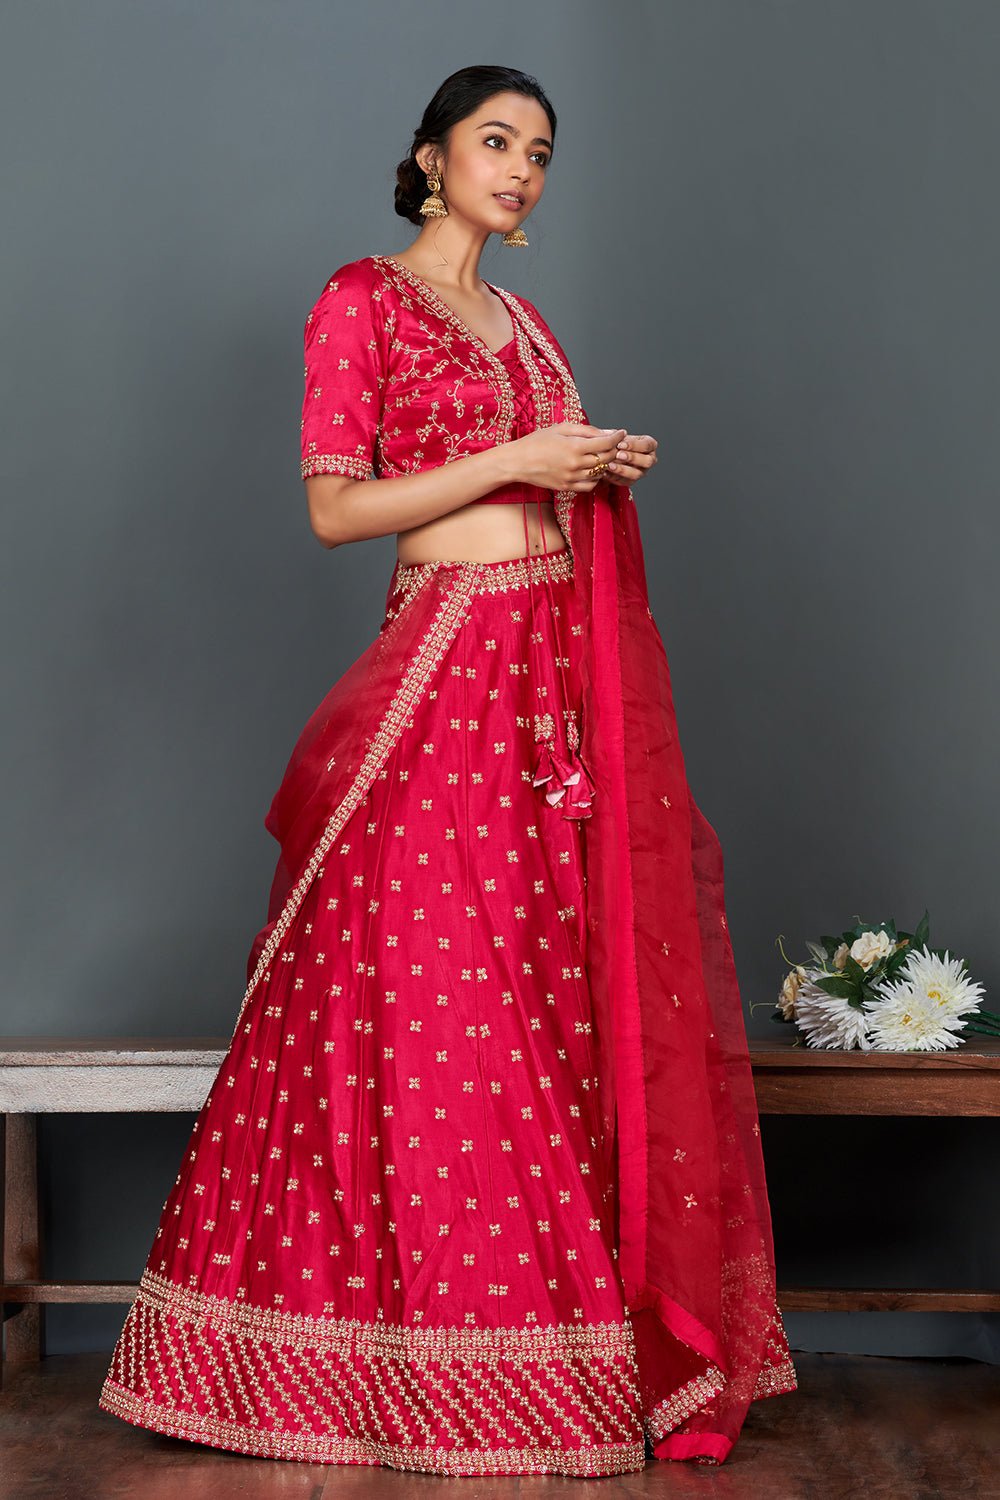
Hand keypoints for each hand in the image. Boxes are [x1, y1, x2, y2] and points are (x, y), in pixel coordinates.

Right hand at [505, 423, 627, 491]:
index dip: (617, 437)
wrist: (518, 462)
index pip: (606, 443)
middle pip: (606, 459)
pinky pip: (590, 485)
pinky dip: (596, 478)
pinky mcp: (568, 487)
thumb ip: (585, 430)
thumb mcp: (561, 428)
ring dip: (605, 464)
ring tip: (602, 455)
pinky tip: (591, 469)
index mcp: (574, 447)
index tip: (621, 432)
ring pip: (600, 473)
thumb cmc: (537, 441)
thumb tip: (606, 433)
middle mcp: (575, 464)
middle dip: (614, 450)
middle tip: (614, 443)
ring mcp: (572, 478)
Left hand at [604, 432, 657, 485]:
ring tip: (610, 465)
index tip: (620, 444)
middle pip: (647, 461)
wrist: (608, 454)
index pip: (647, 445)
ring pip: (636, 474)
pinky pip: (625, 481)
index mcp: (649, 445)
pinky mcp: (631, 481)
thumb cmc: (616, 442)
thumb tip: (615, 435)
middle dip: (632, 458)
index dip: (634, 445)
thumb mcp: (617, 436)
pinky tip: (605, 472)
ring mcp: (641, 472)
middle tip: (618, 455)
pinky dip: (614, 477)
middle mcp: (649, 459)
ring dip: (622, 470)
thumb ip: (617, 436)